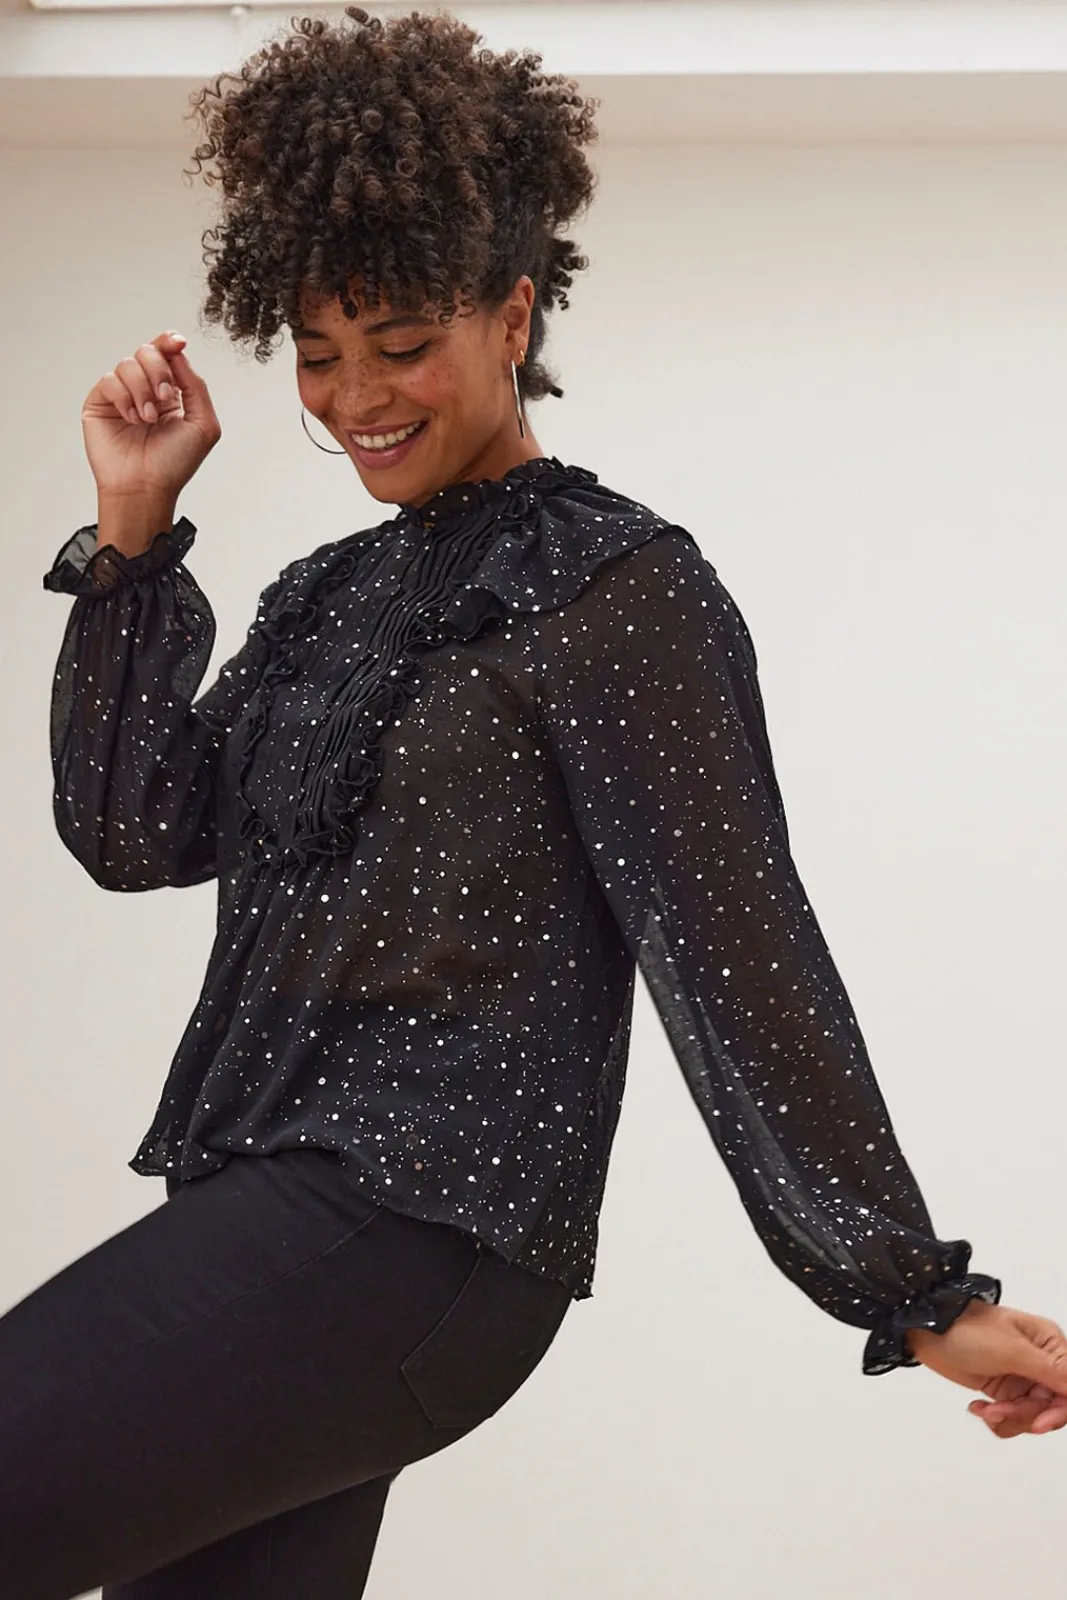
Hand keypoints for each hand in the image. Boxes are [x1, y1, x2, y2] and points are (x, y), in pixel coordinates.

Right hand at [81, 331, 221, 502]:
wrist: (146, 487)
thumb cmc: (175, 463)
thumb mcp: (203, 424)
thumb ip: (196, 386)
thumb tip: (178, 354)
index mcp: (170, 392)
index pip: (168, 355)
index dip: (171, 343)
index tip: (178, 343)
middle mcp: (145, 389)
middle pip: (148, 351)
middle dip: (159, 370)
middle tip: (164, 398)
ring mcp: (122, 395)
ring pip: (128, 364)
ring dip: (142, 390)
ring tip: (147, 419)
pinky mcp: (100, 403)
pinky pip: (110, 380)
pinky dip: (124, 398)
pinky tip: (131, 419)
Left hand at [907, 1300, 1066, 1437]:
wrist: (928, 1329)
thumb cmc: (967, 1329)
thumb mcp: (1012, 1351)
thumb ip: (1051, 1371)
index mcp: (1051, 1345)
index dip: (1060, 1411)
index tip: (1039, 1423)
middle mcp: (1042, 1362)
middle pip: (1053, 1407)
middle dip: (1025, 1414)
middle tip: (1000, 1410)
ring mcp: (1024, 1377)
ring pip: (1033, 1416)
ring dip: (1008, 1417)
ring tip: (985, 1408)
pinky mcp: (1005, 1390)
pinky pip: (1013, 1417)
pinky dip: (997, 1418)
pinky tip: (979, 1407)